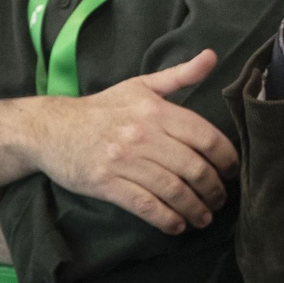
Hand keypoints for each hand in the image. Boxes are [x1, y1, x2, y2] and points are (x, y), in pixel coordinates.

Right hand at [35, 49, 237, 235]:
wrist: (50, 128)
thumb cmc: (102, 108)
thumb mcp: (140, 86)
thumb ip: (179, 75)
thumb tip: (211, 56)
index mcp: (155, 109)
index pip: (205, 136)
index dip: (226, 158)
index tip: (233, 171)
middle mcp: (143, 134)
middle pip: (194, 168)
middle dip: (214, 189)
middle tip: (220, 199)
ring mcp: (124, 160)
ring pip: (173, 191)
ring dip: (195, 209)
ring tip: (204, 217)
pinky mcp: (106, 183)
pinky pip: (146, 206)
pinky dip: (167, 220)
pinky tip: (177, 226)